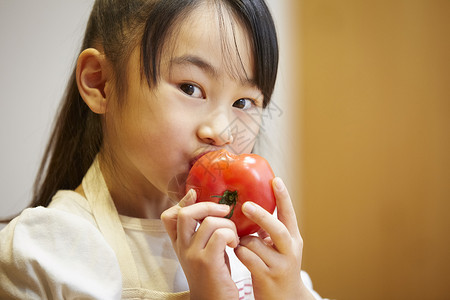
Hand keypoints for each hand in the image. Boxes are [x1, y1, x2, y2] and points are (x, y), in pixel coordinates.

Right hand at [161, 189, 239, 299]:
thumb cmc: (214, 277)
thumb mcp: (204, 252)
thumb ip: (204, 234)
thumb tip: (215, 209)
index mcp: (180, 245)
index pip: (169, 216)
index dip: (183, 202)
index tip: (197, 196)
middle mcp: (182, 248)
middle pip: (186, 213)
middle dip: (208, 205)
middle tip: (225, 211)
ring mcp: (193, 255)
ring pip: (209, 221)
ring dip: (228, 224)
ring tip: (233, 237)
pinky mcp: (208, 262)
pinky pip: (220, 234)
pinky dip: (231, 235)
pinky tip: (235, 245)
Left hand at [234, 177, 314, 299]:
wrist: (286, 299)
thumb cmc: (278, 268)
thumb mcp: (280, 247)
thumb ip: (269, 230)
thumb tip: (251, 206)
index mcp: (293, 239)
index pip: (289, 214)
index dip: (283, 196)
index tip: (275, 179)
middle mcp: (290, 250)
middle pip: (277, 228)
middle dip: (261, 215)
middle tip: (245, 205)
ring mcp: (279, 265)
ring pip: (255, 244)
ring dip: (243, 240)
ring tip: (240, 243)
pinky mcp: (267, 277)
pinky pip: (246, 258)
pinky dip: (239, 252)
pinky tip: (238, 253)